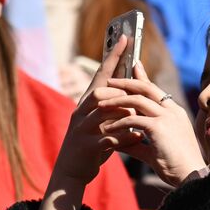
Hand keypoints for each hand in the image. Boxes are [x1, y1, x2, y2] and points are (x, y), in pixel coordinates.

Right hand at [49, 35, 138, 191]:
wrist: (72, 171)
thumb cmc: (91, 144)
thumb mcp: (102, 123)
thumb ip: (115, 109)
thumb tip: (134, 94)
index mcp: (86, 104)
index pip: (100, 75)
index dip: (112, 57)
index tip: (125, 38)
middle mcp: (81, 112)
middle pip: (99, 91)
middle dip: (119, 88)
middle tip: (137, 86)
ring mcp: (81, 129)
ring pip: (102, 111)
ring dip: (123, 111)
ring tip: (138, 114)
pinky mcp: (86, 147)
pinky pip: (107, 137)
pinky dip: (124, 135)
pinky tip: (138, 137)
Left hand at [96, 58, 205, 187]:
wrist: (191, 177)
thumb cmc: (175, 167)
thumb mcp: (154, 151)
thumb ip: (137, 143)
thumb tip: (119, 141)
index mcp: (175, 113)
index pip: (155, 90)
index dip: (142, 78)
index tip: (132, 67)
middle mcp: (172, 111)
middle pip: (146, 88)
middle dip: (126, 82)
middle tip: (110, 80)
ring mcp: (167, 117)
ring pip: (137, 100)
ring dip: (117, 101)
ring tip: (101, 105)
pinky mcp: (159, 127)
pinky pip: (133, 119)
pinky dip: (118, 123)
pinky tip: (107, 129)